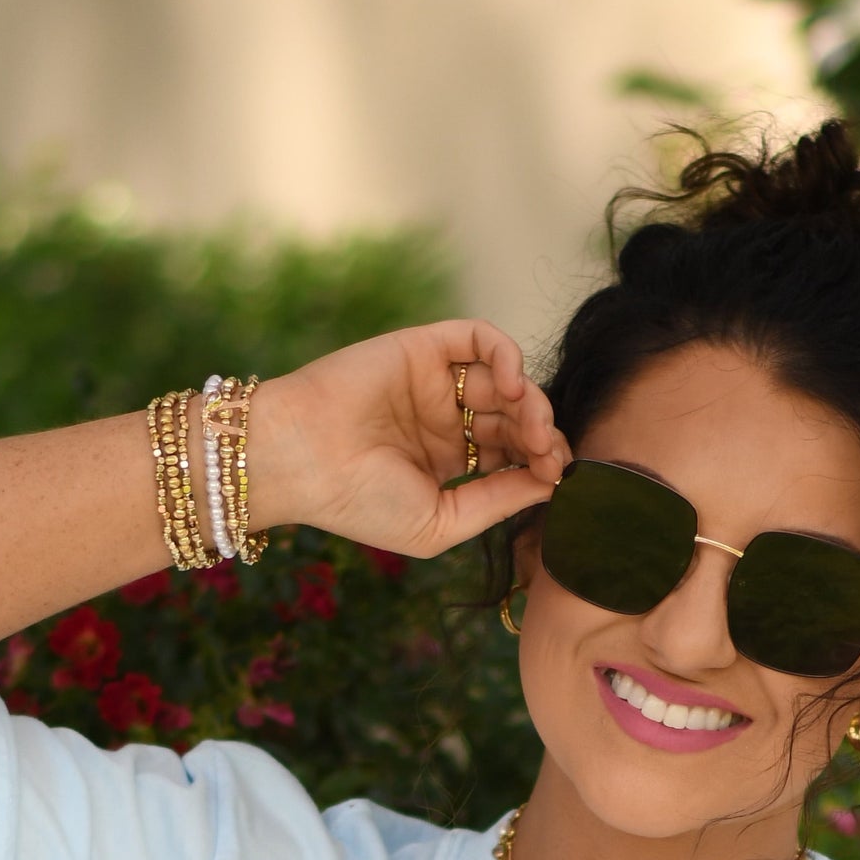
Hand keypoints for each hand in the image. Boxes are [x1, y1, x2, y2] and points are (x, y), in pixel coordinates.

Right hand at [253, 320, 570, 558]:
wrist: (302, 460)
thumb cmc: (360, 503)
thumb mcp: (442, 522)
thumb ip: (498, 502)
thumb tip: (552, 484)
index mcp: (448, 461)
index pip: (511, 453)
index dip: (540, 462)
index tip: (556, 478)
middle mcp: (445, 418)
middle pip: (515, 416)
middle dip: (542, 433)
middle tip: (550, 454)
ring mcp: (435, 381)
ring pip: (505, 380)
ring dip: (532, 400)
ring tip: (534, 426)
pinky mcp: (423, 347)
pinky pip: (479, 337)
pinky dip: (507, 354)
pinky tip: (514, 385)